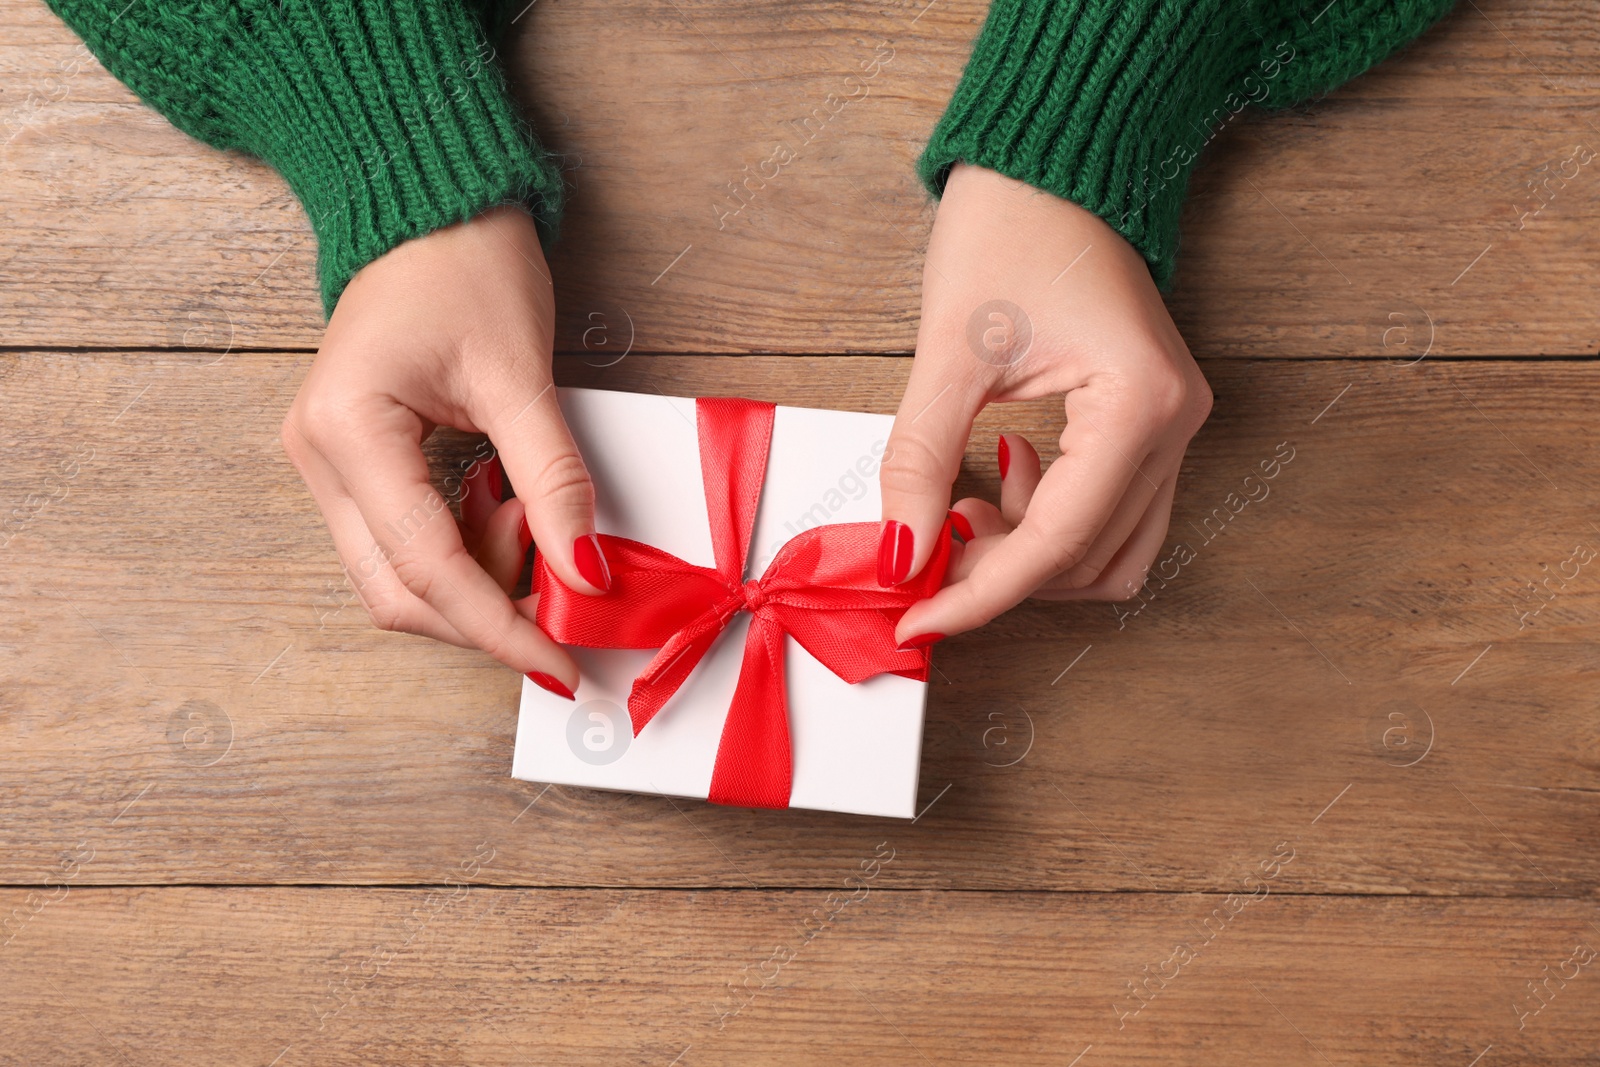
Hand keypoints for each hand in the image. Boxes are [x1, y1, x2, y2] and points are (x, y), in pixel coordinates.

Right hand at [280, 206, 608, 695]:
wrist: (430, 206)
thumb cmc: (465, 264)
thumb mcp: (520, 373)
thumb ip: (554, 480)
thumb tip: (586, 572)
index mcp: (347, 431)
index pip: (427, 567)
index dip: (499, 627)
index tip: (558, 664)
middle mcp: (318, 457)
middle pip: (399, 591)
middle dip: (486, 613)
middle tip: (566, 606)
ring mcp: (329, 464)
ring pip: (398, 576)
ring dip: (478, 579)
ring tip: (539, 523)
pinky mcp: (355, 464)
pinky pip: (406, 541)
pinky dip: (466, 548)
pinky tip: (510, 512)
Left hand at [881, 164, 1212, 644]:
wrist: (1052, 162)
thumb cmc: (1012, 226)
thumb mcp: (949, 349)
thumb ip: (919, 461)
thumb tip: (899, 556)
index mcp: (1138, 405)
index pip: (1056, 544)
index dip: (978, 595)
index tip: (913, 617)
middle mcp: (1174, 425)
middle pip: (1087, 562)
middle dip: (999, 575)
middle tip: (923, 553)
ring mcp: (1172, 426)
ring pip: (1107, 552)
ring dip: (1029, 557)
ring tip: (963, 507)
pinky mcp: (1150, 422)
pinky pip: (1110, 514)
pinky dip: (1050, 525)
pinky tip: (1000, 476)